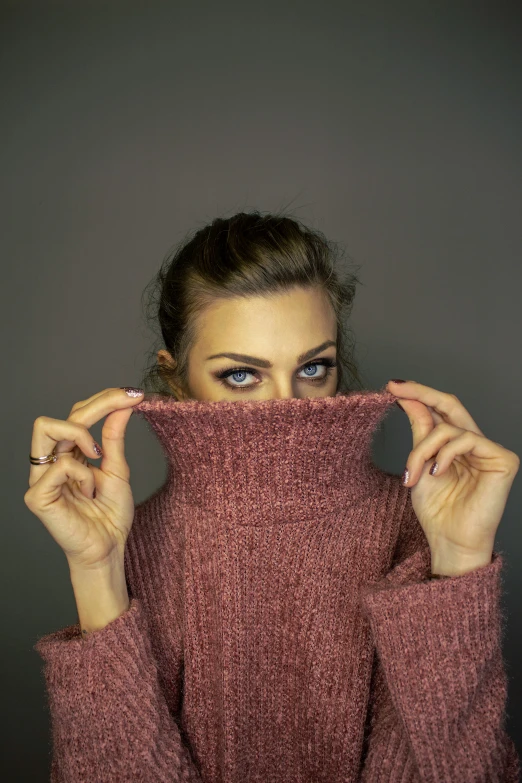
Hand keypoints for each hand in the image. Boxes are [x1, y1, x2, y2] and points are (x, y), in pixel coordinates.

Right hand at [24, 387, 143, 569]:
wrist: (109, 548)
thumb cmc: (110, 515)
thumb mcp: (117, 469)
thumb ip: (114, 437)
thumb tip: (122, 405)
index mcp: (67, 454)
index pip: (77, 414)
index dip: (104, 399)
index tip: (134, 394)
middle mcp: (50, 462)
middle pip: (59, 414)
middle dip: (96, 405)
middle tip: (126, 404)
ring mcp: (40, 478)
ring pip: (47, 428)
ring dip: (81, 438)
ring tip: (97, 460)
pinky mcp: (37, 496)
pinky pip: (59, 466)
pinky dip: (82, 474)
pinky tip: (88, 492)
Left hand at [387, 380, 519, 565]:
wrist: (449, 541)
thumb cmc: (437, 511)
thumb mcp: (420, 463)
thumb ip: (419, 431)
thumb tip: (407, 398)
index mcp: (455, 444)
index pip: (440, 410)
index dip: (418, 395)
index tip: (392, 385)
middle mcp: (474, 443)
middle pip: (451, 404)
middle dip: (422, 393)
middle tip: (397, 388)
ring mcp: (490, 451)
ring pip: (450, 428)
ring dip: (424, 448)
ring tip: (415, 473)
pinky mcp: (503, 460)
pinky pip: (468, 440)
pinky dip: (446, 454)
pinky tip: (437, 472)